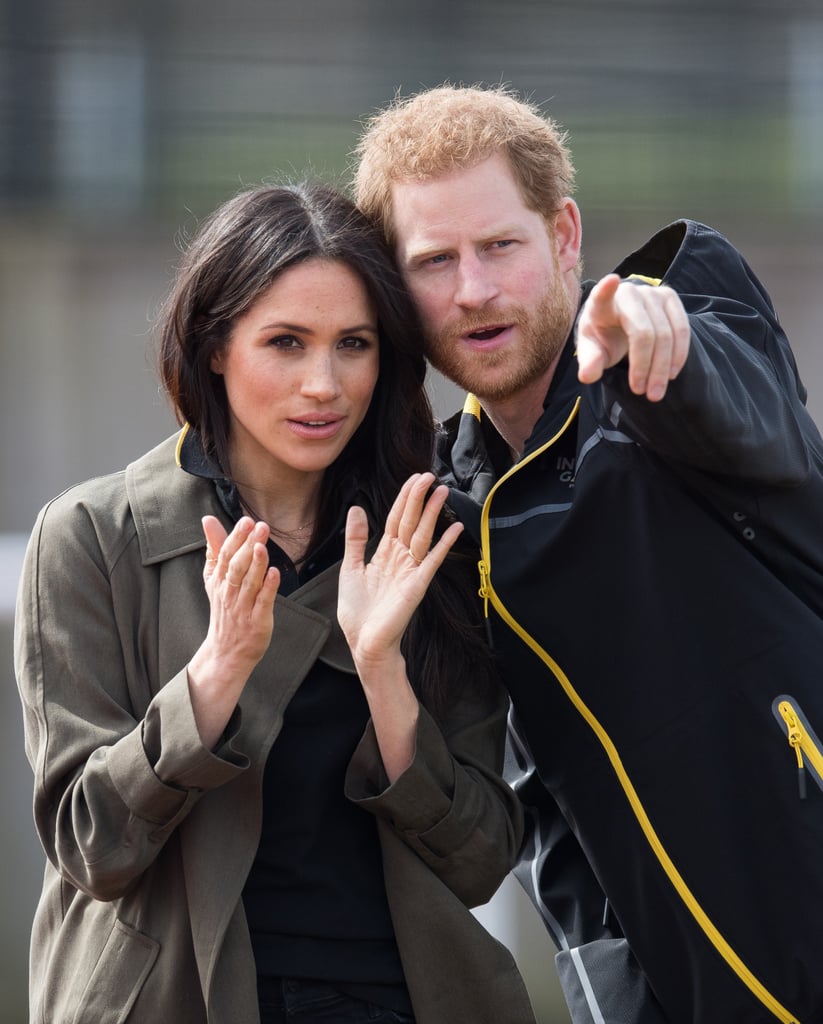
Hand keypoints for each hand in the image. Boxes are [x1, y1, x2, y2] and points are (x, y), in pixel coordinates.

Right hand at [187, 516, 279, 747]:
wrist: (226, 651)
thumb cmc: (225, 609)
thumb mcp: (214, 578)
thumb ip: (214, 547)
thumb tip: (207, 519)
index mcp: (218, 580)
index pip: (224, 555)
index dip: (234, 537)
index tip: (246, 520)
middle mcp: (228, 593)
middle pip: (236, 566)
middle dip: (246, 546)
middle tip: (259, 526)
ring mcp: (242, 608)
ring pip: (248, 583)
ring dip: (256, 563)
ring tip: (262, 544)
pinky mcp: (257, 621)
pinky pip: (262, 603)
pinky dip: (268, 588)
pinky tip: (275, 573)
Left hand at [338, 473, 463, 672]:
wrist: (363, 642)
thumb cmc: (358, 611)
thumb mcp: (350, 568)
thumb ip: (356, 539)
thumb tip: (357, 508)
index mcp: (385, 554)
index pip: (396, 519)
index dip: (404, 499)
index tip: (414, 479)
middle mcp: (401, 558)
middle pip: (412, 522)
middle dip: (419, 499)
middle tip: (428, 476)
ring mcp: (411, 570)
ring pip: (423, 535)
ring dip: (432, 513)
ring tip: (441, 491)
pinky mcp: (417, 585)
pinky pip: (432, 560)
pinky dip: (444, 543)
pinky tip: (454, 527)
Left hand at [576, 274, 689, 400]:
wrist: (620, 324)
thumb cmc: (603, 337)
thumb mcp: (593, 352)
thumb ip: (589, 363)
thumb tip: (587, 376)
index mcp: (601, 305)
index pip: (601, 295)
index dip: (606, 289)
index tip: (611, 281)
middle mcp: (628, 293)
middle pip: (644, 333)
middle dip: (645, 367)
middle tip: (641, 393)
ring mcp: (652, 293)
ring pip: (667, 334)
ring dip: (663, 368)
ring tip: (655, 393)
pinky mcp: (670, 298)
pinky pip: (682, 330)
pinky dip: (678, 356)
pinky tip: (670, 375)